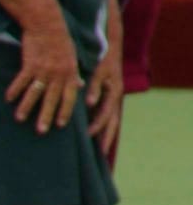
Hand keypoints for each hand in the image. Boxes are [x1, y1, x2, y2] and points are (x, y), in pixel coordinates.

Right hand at [7, 14, 79, 133]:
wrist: (47, 22)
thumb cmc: (60, 39)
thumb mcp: (72, 56)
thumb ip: (74, 73)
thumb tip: (79, 85)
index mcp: (70, 73)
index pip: (69, 97)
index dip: (65, 111)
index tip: (60, 125)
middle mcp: (58, 73)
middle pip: (52, 99)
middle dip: (46, 116)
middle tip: (41, 131)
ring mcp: (43, 69)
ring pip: (35, 93)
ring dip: (27, 107)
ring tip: (20, 119)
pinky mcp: (30, 63)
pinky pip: (21, 80)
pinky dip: (14, 90)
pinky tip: (8, 99)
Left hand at [88, 38, 123, 154]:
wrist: (113, 49)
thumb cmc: (103, 59)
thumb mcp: (99, 71)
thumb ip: (94, 87)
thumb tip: (90, 104)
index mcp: (114, 93)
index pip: (106, 114)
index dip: (97, 126)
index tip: (88, 136)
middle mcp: (116, 99)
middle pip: (113, 123)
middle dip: (107, 139)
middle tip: (101, 155)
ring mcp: (114, 100)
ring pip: (112, 122)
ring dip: (106, 136)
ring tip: (100, 153)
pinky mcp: (110, 99)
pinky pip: (108, 117)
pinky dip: (103, 128)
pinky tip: (96, 138)